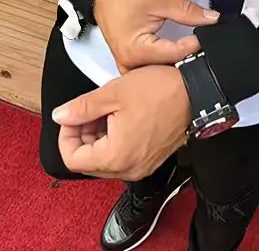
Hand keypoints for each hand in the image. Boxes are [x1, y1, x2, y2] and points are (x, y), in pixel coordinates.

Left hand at [53, 65, 190, 180]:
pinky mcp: (151, 159)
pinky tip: (121, 116)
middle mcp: (128, 169)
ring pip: (106, 159)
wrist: (197, 91)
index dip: (66, 135)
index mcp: (115, 156)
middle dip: (82, 135)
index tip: (71, 116)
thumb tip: (61, 116)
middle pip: (88, 162)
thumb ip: (82, 107)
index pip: (72, 159)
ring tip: (107, 109)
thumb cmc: (162, 90)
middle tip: (88, 109)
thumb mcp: (114, 93)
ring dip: (98, 136)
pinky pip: (123, 156)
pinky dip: (115, 139)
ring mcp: (142, 166)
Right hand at [94, 0, 217, 72]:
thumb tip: (212, 19)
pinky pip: (151, 69)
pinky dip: (165, 63)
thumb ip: (188, 11)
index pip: (176, 54)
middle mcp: (130, 65)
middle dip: (188, 58)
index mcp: (136, 51)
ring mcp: (128, 67)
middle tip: (204, 46)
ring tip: (191, 51)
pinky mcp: (129, 64)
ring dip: (176, 63)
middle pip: (168, 68)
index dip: (196, 45)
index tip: (208, 36)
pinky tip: (176, 55)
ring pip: (160, 72)